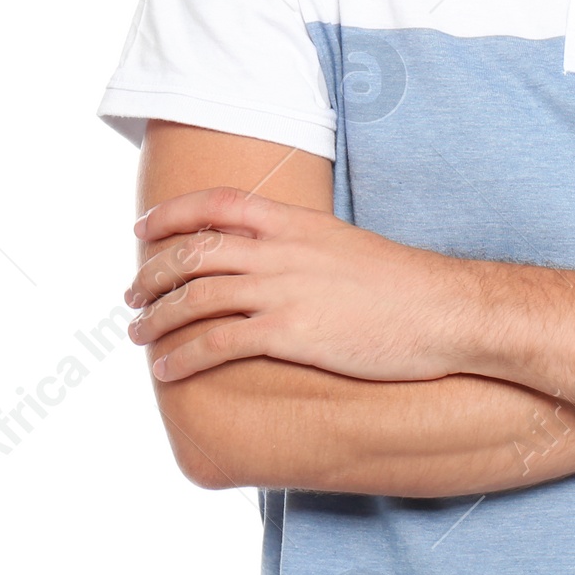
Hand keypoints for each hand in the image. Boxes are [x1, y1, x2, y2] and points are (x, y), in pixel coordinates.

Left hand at [126, 187, 473, 383]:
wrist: (442, 310)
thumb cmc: (401, 286)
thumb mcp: (346, 247)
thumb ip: (303, 248)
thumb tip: (274, 260)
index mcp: (296, 223)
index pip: (218, 204)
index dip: (173, 213)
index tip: (143, 228)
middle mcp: (282, 250)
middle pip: (194, 252)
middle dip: (151, 273)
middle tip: (132, 296)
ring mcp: (283, 290)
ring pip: (195, 297)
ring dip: (156, 318)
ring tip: (138, 336)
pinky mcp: (290, 332)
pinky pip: (216, 342)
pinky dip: (182, 356)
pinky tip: (166, 371)